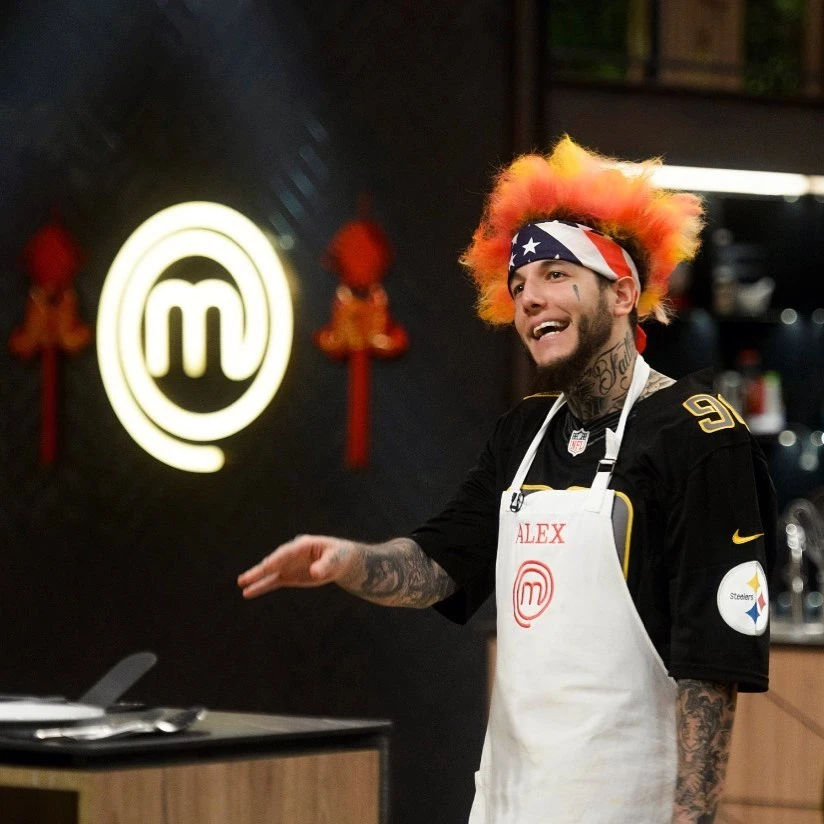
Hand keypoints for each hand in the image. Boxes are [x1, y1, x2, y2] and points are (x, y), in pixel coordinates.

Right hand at [237, 534, 356, 598]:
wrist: (340, 561)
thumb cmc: (339, 556)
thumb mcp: (336, 560)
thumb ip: (325, 565)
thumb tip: (315, 573)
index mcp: (302, 545)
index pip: (286, 553)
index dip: (275, 561)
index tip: (265, 567)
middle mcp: (291, 554)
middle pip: (273, 562)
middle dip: (260, 570)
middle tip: (246, 578)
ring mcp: (288, 565)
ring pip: (269, 572)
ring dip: (256, 578)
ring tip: (241, 583)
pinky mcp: (288, 576)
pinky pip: (272, 582)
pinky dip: (261, 587)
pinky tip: (248, 592)